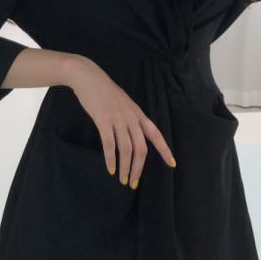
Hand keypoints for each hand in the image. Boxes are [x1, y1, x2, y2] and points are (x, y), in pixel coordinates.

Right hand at [64, 55, 176, 188]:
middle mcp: (131, 118)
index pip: (156, 134)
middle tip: (133, 182)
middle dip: (138, 168)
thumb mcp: (123, 103)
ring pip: (126, 149)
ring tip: (122, 179)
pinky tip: (111, 169)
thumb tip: (131, 134)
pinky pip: (109, 144)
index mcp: (138, 114)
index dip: (165, 150)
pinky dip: (110, 159)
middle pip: (141, 148)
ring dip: (125, 167)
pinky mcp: (103, 120)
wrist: (88, 77)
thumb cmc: (104, 91)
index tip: (172, 164)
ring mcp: (118, 119)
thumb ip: (129, 118)